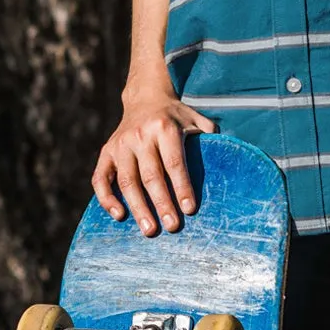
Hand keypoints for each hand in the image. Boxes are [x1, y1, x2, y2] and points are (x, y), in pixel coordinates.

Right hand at [92, 82, 217, 235]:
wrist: (144, 99)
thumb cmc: (176, 117)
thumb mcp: (196, 119)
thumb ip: (209, 137)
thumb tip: (228, 161)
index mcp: (164, 128)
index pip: (174, 162)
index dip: (182, 186)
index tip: (190, 209)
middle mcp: (140, 135)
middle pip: (151, 175)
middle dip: (162, 203)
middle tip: (172, 227)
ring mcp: (120, 145)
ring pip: (127, 181)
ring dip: (138, 208)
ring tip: (150, 230)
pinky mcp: (106, 153)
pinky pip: (101, 178)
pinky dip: (106, 198)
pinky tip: (119, 216)